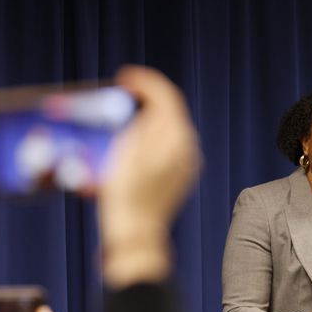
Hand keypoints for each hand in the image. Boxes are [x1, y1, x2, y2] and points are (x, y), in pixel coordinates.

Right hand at [99, 65, 201, 286]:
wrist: (135, 234)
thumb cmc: (125, 195)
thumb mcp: (126, 150)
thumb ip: (142, 123)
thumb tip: (150, 106)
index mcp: (176, 138)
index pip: (166, 98)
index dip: (146, 82)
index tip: (125, 77)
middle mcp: (187, 149)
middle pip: (169, 111)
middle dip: (146, 98)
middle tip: (124, 92)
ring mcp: (185, 165)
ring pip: (168, 129)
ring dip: (147, 118)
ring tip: (124, 116)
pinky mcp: (179, 177)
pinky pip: (167, 147)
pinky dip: (150, 138)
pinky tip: (132, 142)